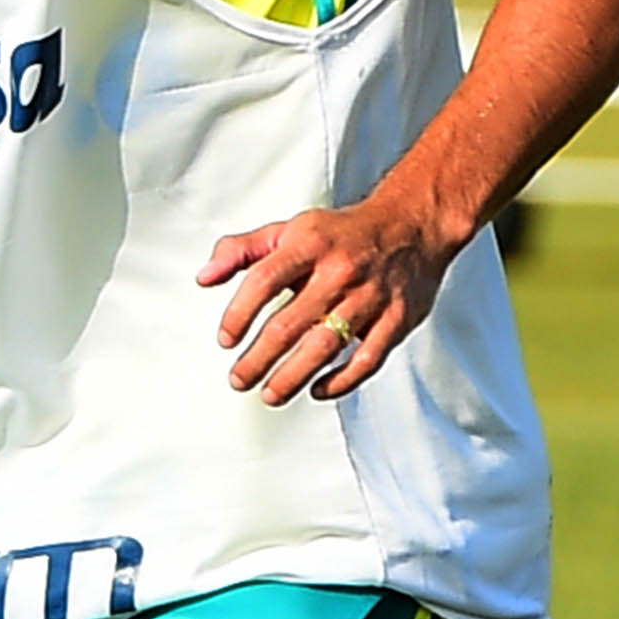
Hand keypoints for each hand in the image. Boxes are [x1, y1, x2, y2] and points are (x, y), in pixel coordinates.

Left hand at [199, 191, 461, 404]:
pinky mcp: (397, 319)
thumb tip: (205, 278)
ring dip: (292, 376)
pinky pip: (367, 359)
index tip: (226, 339)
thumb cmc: (343, 233)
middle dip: (259, 358)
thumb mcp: (290, 230)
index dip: (240, 313)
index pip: (264, 281)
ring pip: (326, 345)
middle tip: (238, 379)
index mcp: (310, 244)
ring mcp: (370, 297)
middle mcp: (340, 271)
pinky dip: (341, 381)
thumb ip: (242, 251)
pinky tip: (316, 391)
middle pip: (290, 323)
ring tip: (269, 394)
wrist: (413, 224)